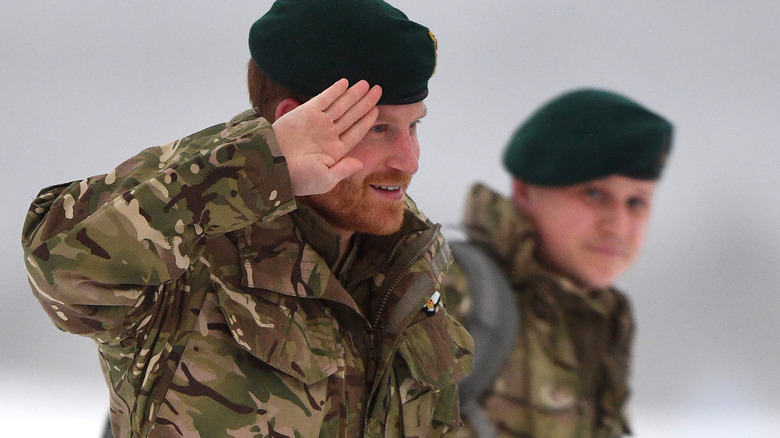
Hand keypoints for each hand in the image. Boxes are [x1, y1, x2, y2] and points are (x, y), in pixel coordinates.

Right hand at [272, 79, 382, 195]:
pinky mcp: (306, 112)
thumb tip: (360, 163)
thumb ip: (344, 169)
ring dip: (354, 94)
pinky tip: (346, 83)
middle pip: (351, 115)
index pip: (355, 133)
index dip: (366, 121)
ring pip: (341, 105)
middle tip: (378, 90)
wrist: (272, 165)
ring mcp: (318, 123)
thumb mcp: (326, 179)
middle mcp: (328, 135)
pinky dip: (335, 90)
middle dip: (365, 103)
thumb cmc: (299, 178)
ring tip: (367, 84)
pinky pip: (324, 99)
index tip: (377, 110)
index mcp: (334, 151)